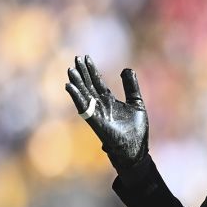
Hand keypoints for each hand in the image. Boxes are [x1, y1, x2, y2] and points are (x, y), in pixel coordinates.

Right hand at [65, 55, 148, 170]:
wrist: (136, 148)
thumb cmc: (136, 129)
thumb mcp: (136, 102)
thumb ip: (131, 86)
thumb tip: (127, 69)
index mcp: (109, 100)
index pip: (97, 82)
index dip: (91, 70)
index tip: (85, 58)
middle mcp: (101, 105)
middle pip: (88, 85)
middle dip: (82, 73)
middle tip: (76, 58)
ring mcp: (97, 113)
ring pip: (84, 94)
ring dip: (77, 83)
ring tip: (71, 70)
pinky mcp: (95, 121)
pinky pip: (84, 108)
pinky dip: (77, 97)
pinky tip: (70, 87)